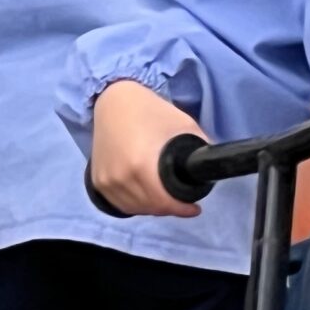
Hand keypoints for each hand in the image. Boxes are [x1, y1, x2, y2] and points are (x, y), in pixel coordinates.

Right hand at [90, 82, 203, 216]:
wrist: (113, 100)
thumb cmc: (152, 111)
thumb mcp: (185, 127)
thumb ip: (200, 153)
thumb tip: (212, 172)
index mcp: (140, 166)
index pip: (165, 203)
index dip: (183, 209)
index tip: (195, 208)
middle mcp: (120, 177)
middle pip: (152, 208)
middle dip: (171, 207)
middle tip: (181, 199)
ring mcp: (106, 181)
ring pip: (136, 208)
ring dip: (153, 207)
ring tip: (165, 196)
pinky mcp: (97, 181)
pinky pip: (120, 204)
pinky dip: (135, 204)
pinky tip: (146, 197)